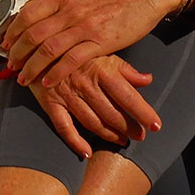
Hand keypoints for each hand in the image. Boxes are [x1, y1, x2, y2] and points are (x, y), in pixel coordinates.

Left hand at [3, 0, 181, 87]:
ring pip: (49, 49)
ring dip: (32, 67)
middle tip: (10, 66)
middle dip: (17, 53)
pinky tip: (48, 82)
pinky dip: (57, 73)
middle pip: (33, 34)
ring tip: (24, 78)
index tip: (5, 44)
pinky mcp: (101, 41)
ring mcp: (85, 27)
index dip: (12, 31)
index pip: (28, 14)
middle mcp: (70, 11)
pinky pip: (72, 60)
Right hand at [26, 54, 160, 157]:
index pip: (128, 96)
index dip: (143, 112)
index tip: (156, 125)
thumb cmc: (74, 47)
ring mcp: (67, 95)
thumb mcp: (102, 51)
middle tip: (141, 136)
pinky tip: (86, 152)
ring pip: (92, 121)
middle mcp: (86, 84)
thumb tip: (148, 79)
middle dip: (129, 127)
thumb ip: (125, 68)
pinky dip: (75, 141)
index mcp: (102, 69)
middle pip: (112, 113)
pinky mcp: (50, 102)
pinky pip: (63, 126)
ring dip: (109, 134)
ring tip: (121, 141)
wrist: (38, 41)